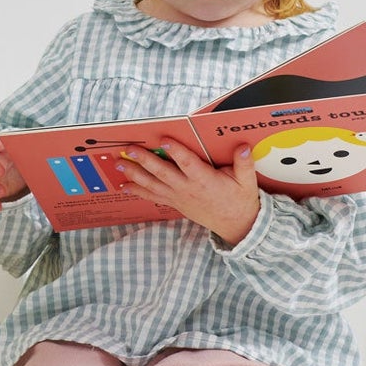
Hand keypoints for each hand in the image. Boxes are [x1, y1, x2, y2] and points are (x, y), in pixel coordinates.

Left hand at [119, 140, 261, 244]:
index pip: (188, 163)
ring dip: (134, 174)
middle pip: (162, 173)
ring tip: (119, 164)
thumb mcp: (246, 182)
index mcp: (205, 180)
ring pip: (153, 185)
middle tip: (129, 149)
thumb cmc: (240, 200)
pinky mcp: (175, 204)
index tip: (162, 140)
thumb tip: (243, 148)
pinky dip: (138, 191)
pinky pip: (153, 197)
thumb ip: (244, 164)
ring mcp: (179, 197)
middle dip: (144, 160)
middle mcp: (188, 189)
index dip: (175, 151)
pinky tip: (124, 185)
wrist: (235, 225)